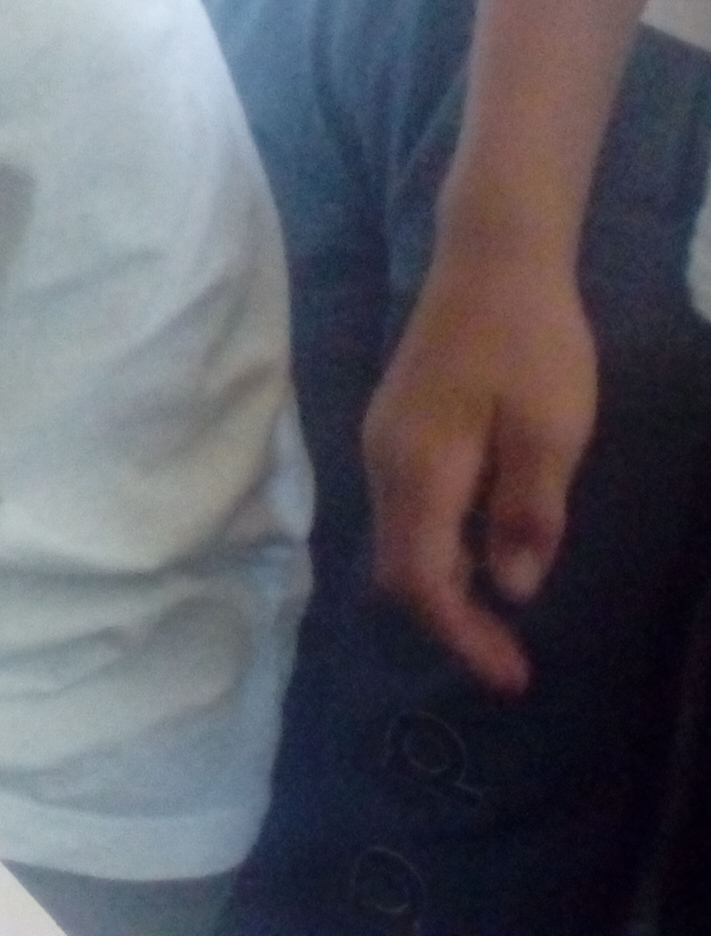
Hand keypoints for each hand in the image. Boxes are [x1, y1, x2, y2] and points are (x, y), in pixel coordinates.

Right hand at [366, 234, 597, 694]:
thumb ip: (525, 515)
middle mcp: (384, 461)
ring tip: (502, 622)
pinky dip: (440, 549)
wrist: (491, 256)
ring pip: (401, 538)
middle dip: (451, 623)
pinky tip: (482, 553)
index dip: (462, 637)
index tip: (512, 678)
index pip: (422, 579)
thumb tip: (510, 588)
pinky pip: (409, 508)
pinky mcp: (399, 424)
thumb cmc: (529, 343)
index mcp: (419, 469)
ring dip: (445, 587)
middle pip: (399, 566)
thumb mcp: (549, 433)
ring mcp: (385, 439)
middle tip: (511, 662)